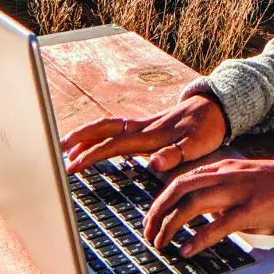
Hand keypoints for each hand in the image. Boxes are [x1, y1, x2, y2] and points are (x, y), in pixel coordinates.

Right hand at [60, 95, 227, 174]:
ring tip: (66, 147)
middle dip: (79, 138)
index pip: (112, 145)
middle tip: (56, 150)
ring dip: (86, 135)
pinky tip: (95, 143)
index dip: (90, 155)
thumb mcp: (196, 145)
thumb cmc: (207, 129)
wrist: (217, 107)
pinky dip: (101, 134)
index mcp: (150, 136)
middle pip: (104, 129)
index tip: (70, 166)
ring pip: (108, 127)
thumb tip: (152, 163)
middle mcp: (143, 128)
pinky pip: (118, 128)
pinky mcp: (149, 125)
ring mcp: (144, 125)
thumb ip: (175, 155)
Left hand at [142, 158, 273, 254]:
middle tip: (148, 232)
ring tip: (161, 243)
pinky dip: (198, 239)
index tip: (150, 218)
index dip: (160, 200)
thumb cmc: (272, 185)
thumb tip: (196, 210)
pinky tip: (187, 251)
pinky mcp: (250, 210)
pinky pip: (218, 225)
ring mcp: (237, 191)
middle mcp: (225, 176)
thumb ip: (218, 190)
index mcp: (222, 169)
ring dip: (171, 225)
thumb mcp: (240, 180)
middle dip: (158, 211)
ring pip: (192, 204)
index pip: (181, 180)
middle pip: (180, 189)